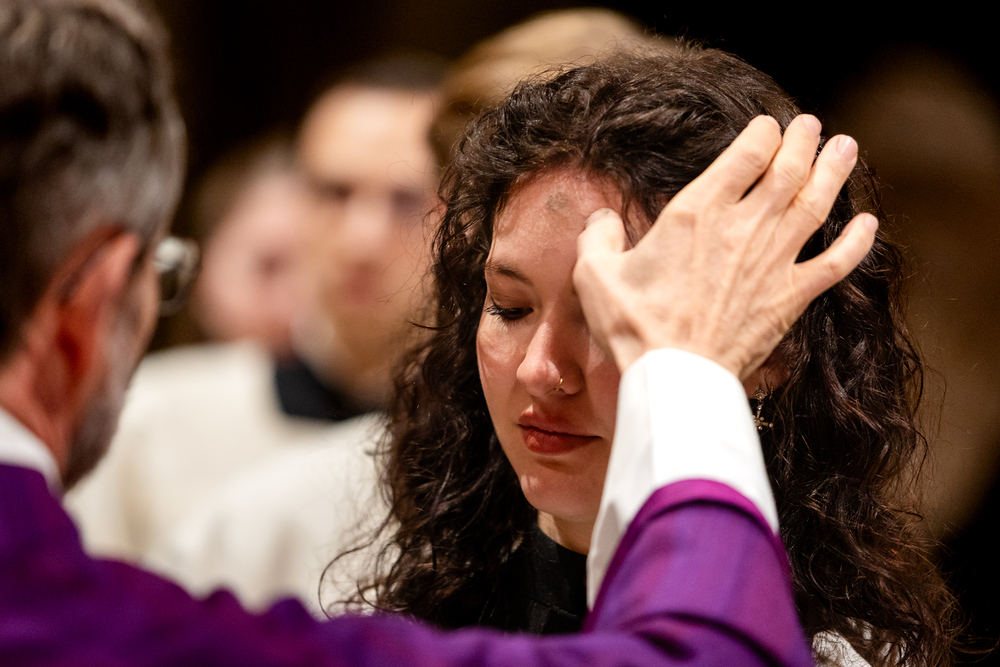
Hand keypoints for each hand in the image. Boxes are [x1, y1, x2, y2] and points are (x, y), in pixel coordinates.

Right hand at [573, 114, 877, 379]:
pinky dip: (856, 242)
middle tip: (811, 125)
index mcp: (698, 212)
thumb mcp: (594, 274)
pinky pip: (835, 263)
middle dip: (803, 141)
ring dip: (834, 173)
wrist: (674, 376)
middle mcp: (743, 227)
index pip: (747, 153)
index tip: (768, 126)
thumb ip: (599, 237)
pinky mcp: (790, 297)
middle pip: (787, 170)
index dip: (763, 133)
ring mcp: (773, 262)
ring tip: (846, 148)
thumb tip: (602, 220)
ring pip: (815, 204)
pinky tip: (868, 224)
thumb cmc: (633, 326)